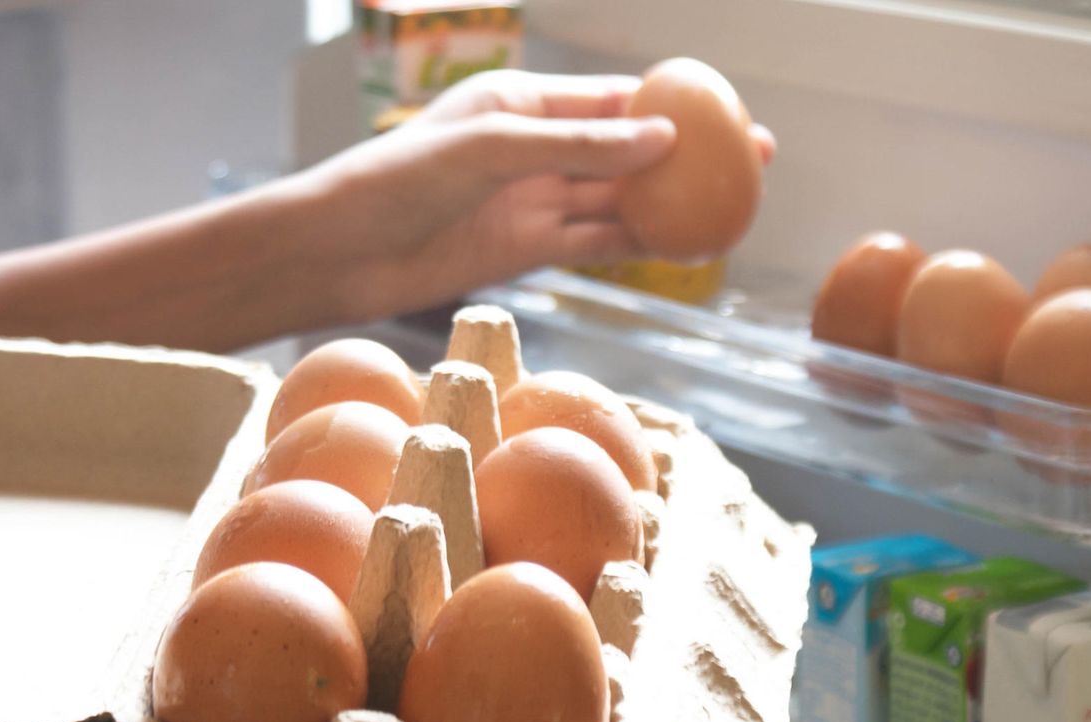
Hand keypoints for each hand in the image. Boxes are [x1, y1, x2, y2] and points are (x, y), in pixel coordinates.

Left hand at [291, 69, 775, 322]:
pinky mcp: (526, 251)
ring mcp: (533, 202)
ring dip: (671, 203)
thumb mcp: (494, 148)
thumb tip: (662, 140)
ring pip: (619, 200)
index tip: (727, 112)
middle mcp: (535, 149)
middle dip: (689, 155)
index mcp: (523, 103)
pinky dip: (637, 244)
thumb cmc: (398, 180)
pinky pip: (595, 244)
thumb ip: (579, 145)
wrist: (339, 252)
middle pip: (628, 151)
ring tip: (731, 205)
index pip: (613, 99)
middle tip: (752, 160)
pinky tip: (681, 245)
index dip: (674, 105)